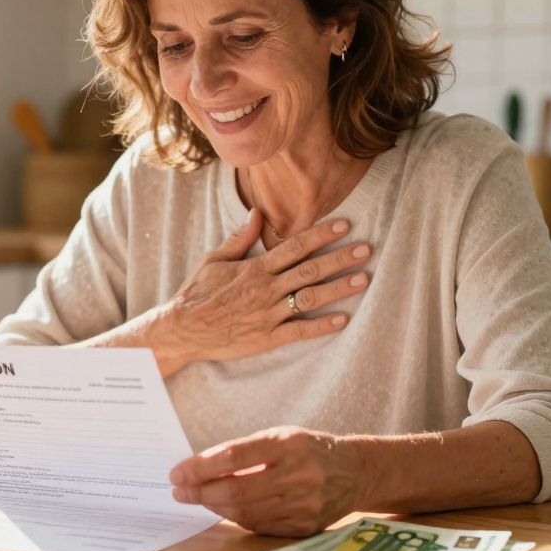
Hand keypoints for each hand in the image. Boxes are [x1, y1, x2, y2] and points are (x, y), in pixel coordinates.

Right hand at [151, 209, 371, 368]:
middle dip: (341, 258)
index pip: (295, 246)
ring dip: (339, 288)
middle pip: (310, 270)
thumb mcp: (215, 259)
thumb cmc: (197, 292)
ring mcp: (268, 314)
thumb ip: (240, 237)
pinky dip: (321, 326)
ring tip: (363, 279)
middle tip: (367, 249)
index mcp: (255, 268)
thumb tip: (258, 212)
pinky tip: (342, 320)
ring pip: (310, 298)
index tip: (345, 226)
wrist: (183, 329)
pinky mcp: (266, 338)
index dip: (322, 235)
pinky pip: (299, 331)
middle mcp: (265, 289)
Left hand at [169, 426, 364, 536]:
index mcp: (289, 444)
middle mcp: (299, 475)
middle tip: (179, 490)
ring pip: (245, 512)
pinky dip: (236, 517)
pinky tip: (224, 507)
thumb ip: (243, 452)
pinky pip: (259, 525)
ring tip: (197, 497)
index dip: (200, 467)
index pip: (234, 457)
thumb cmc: (308, 449)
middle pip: (237, 490)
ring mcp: (304, 504)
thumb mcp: (280, 436)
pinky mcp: (305, 526)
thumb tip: (199, 469)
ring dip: (214, 506)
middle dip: (200, 492)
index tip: (177, 473)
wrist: (355, 471)